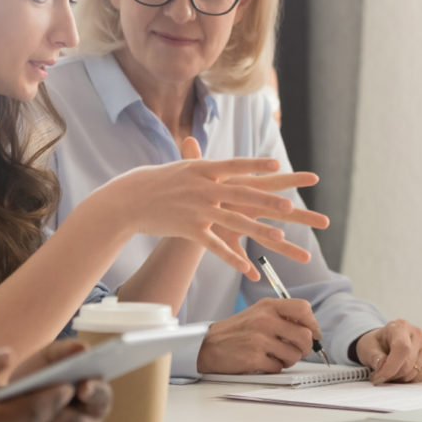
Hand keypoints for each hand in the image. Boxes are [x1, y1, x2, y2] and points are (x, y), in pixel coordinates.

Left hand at [7, 339, 111, 421]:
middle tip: (39, 404)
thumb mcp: (48, 358)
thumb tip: (82, 348)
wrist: (15, 402)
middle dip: (58, 415)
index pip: (102, 397)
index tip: (80, 387)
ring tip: (19, 418)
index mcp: (98, 398)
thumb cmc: (38, 376)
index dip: (93, 393)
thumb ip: (64, 350)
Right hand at [99, 136, 326, 279]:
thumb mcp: (182, 167)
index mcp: (203, 168)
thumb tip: (215, 153)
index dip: (257, 165)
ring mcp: (197, 209)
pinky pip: (215, 246)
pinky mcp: (190, 229)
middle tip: (290, 206)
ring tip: (280, 237)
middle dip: (267, 202)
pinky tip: (249, 269)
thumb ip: (201, 161)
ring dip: (258, 230)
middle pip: (241, 194)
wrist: (131, 199)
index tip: (278, 165)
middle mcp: (203, 187)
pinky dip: (233, 259)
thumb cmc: (158, 180)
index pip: (235, 165)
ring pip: (233, 221)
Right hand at [196, 297, 320, 373]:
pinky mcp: (254, 357)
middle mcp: (265, 319)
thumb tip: (310, 330)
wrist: (209, 344)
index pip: (303, 309)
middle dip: (305, 348)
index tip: (312, 333)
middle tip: (297, 350)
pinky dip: (274, 368)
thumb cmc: (237, 330)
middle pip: (305, 336)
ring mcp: (259, 339)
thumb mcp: (258, 313)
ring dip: (289, 360)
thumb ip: (282, 316)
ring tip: (276, 356)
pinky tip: (263, 361)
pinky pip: (279, 368)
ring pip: (295, 355)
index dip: (313, 324)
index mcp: (268, 306)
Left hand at [355, 320, 421, 383]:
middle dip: (392, 375)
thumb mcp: (368, 347)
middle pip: (408, 364)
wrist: (384, 342)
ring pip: (414, 373)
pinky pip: (421, 377)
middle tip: (380, 376)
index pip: (402, 348)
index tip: (380, 377)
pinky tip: (400, 372)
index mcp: (400, 326)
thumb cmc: (377, 344)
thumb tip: (381, 364)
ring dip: (399, 378)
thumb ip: (374, 356)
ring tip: (388, 372)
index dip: (391, 367)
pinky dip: (409, 379)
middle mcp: (417, 333)